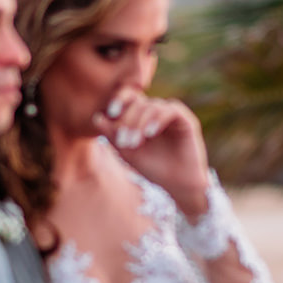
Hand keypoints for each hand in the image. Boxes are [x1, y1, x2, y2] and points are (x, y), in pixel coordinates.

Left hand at [92, 93, 209, 216]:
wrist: (178, 185)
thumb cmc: (153, 168)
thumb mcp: (128, 152)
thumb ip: (113, 136)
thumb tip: (97, 117)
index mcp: (142, 116)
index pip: (130, 97)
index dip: (120, 99)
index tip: (110, 112)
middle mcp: (157, 112)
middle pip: (138, 102)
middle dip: (127, 120)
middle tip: (123, 141)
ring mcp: (172, 115)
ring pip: (152, 106)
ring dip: (139, 123)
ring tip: (134, 143)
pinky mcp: (185, 120)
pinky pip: (170, 110)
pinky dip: (157, 119)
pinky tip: (150, 133)